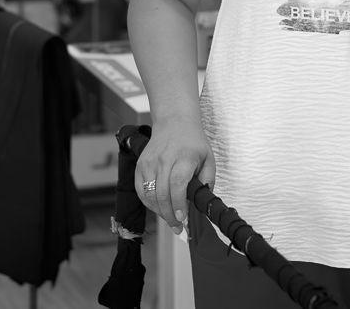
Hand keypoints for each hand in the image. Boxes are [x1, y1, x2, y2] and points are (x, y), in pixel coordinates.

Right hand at [135, 117, 213, 233]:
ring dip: (159, 211)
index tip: (182, 218)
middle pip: (161, 193)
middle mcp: (164, 159)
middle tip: (178, 227)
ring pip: (149, 194)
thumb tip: (201, 202)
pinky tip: (158, 208)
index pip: (177, 184)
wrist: (174, 122)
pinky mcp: (140, 165)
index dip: (178, 203)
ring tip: (169, 219)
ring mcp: (149, 162)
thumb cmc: (193, 142)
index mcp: (184, 157)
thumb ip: (208, 181)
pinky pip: (141, 190)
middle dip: (169, 215)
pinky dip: (148, 202)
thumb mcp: (208, 158)